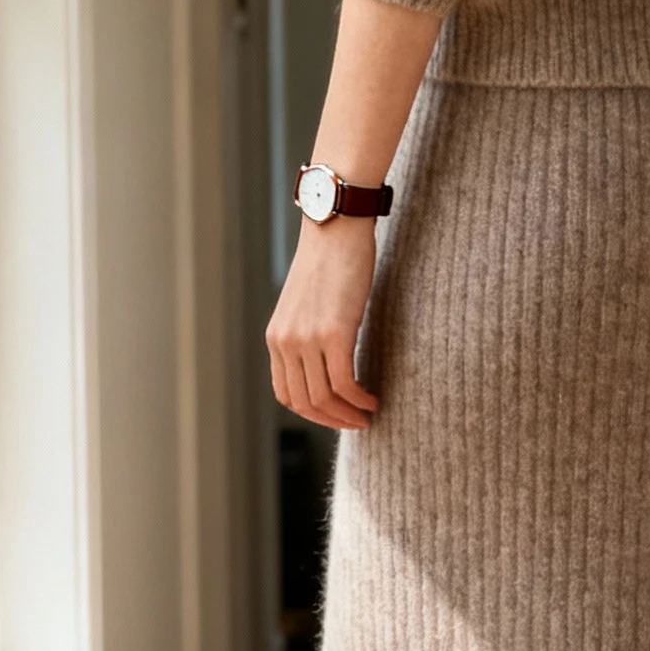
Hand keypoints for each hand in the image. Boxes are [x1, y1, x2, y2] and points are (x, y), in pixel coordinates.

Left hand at [267, 217, 380, 430]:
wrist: (335, 227)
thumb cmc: (330, 260)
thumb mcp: (308, 303)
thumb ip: (308, 332)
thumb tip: (327, 358)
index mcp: (276, 337)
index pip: (286, 394)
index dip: (312, 413)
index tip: (336, 414)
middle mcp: (285, 342)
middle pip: (304, 402)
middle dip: (332, 420)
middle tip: (357, 423)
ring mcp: (307, 339)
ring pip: (323, 398)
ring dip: (347, 415)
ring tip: (368, 414)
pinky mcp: (333, 333)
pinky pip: (344, 383)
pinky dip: (359, 399)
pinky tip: (373, 400)